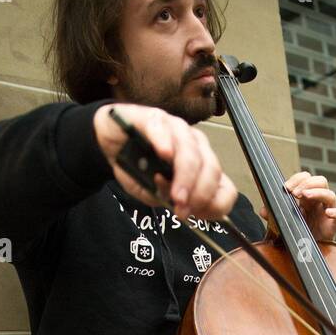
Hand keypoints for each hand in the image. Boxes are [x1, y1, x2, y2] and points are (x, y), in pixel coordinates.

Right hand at [93, 103, 237, 218]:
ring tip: (175, 196)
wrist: (111, 142)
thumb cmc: (136, 166)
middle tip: (183, 210)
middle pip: (211, 169)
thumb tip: (176, 202)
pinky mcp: (153, 118)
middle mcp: (195, 145)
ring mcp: (176, 129)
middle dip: (199, 194)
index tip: (199, 216)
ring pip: (190, 151)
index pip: (225, 186)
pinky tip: (164, 153)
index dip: (216, 204)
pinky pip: (162, 128)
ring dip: (185, 177)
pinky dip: (165, 141)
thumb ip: (166, 198)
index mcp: (203, 165)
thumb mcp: (153, 192)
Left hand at [260, 171, 335, 242]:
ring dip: (317, 192)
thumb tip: (262, 211)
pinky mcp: (334, 227)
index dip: (297, 179)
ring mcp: (328, 213)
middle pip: (321, 181)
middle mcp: (319, 203)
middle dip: (307, 183)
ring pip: (331, 195)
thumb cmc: (294, 235)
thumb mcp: (281, 223)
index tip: (286, 188)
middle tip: (295, 193)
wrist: (304, 255)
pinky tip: (328, 213)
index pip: (307, 178)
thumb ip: (272, 216)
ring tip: (305, 197)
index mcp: (307, 198)